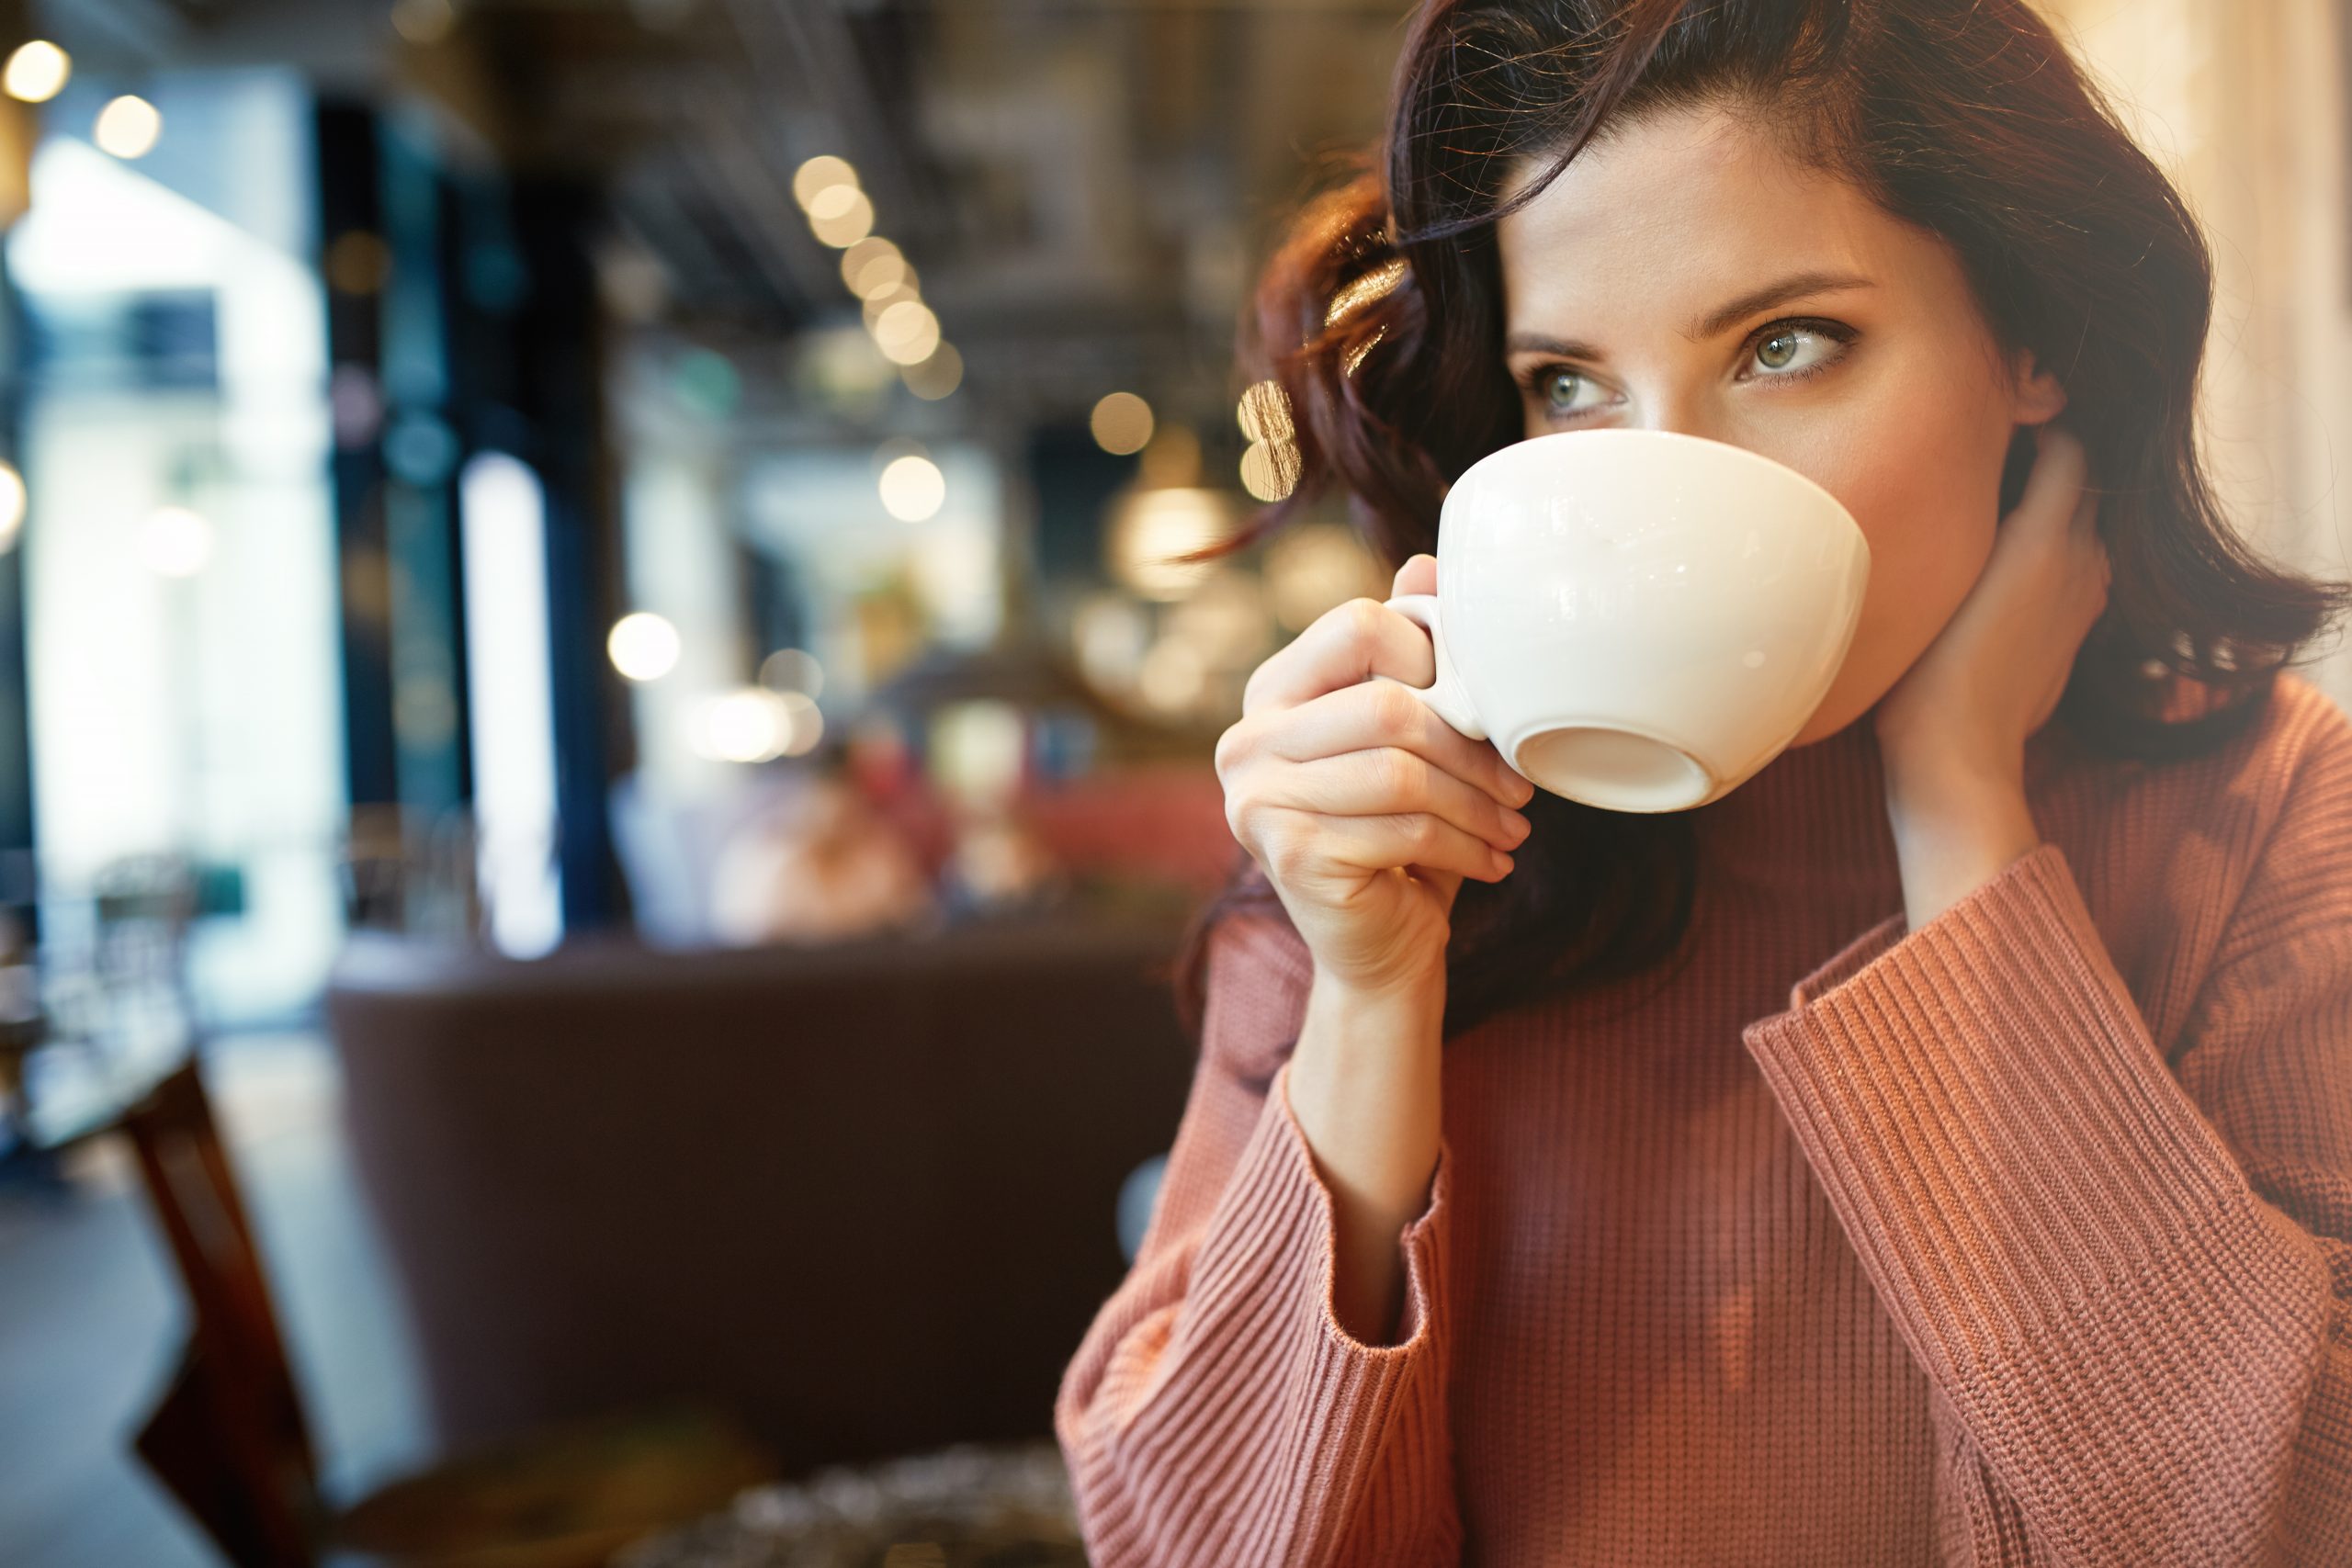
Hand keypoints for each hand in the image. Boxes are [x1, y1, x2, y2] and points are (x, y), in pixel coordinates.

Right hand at [1215, 552, 1535, 997]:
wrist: (1377, 947)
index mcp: (1273, 693)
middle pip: (1387, 704)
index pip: (1359, 626)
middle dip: (1471, 745)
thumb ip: (1410, 656)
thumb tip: (1428, 563)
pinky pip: (1400, 830)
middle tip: (1518, 782)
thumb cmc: (1400, 837)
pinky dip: (1465, 846)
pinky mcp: (1285, 855)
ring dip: (1477, 803)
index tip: (1479, 709)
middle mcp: (1246, 740)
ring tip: (1514, 825)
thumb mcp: (1411, 740)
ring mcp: (1254, 799)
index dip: (1435, 658)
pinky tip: (1493, 861)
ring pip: (1400, 772)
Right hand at [1869, 424, 2108, 926]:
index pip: (2070, 450)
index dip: (2043, 431)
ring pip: (2084, 531)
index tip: (2003, 428)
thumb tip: (1965, 470)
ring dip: (2054, 516)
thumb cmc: (1928, 668)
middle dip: (2051, 469)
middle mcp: (2080, 560)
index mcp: (2048, 536)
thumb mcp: (1937, 575)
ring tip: (1998, 519)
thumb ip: (1966, 515)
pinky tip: (2006, 576)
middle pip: (2083, 487)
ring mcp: (2086, 600)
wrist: (1959, 752)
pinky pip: (2078, 573)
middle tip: (1994, 468)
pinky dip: (2055, 558)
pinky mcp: (2077, 634)